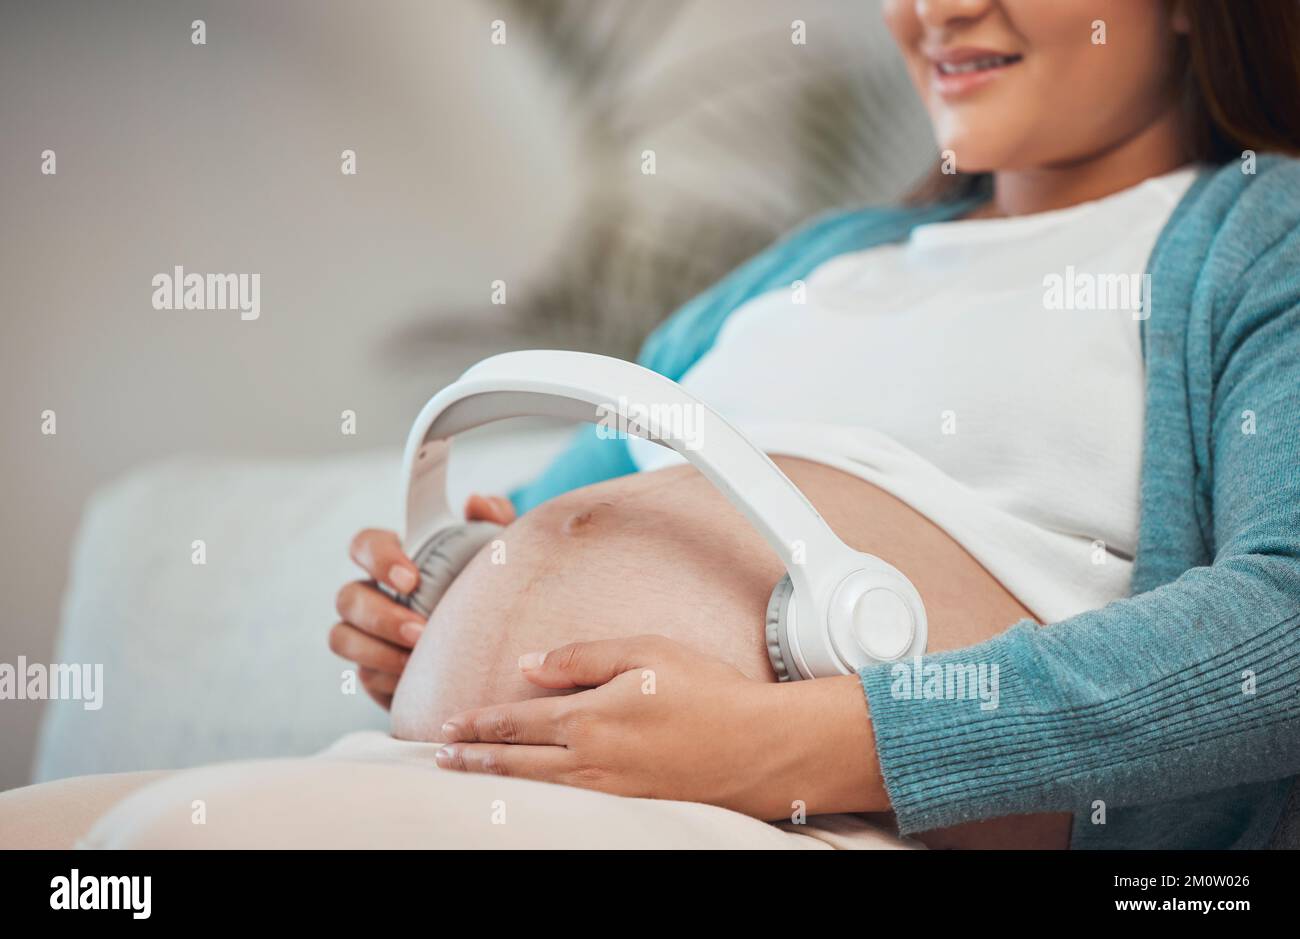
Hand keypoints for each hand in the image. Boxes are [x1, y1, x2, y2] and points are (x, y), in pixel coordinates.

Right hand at [329, 493, 515, 708]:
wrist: (494, 651)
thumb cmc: (488, 592)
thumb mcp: (498, 556)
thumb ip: (493, 521)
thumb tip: (476, 503)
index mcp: (397, 559)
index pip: (365, 545)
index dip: (378, 558)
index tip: (410, 579)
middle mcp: (373, 594)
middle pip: (347, 597)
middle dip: (379, 615)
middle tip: (421, 630)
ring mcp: (367, 635)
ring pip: (342, 637)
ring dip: (375, 650)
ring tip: (416, 659)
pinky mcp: (373, 672)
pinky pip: (363, 675)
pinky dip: (387, 677)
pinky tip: (416, 679)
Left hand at [436, 635, 886, 818]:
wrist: (759, 747)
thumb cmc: (709, 692)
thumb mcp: (645, 651)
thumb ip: (581, 657)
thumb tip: (530, 664)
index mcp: (588, 718)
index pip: (516, 720)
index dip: (479, 723)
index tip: (449, 725)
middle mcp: (589, 761)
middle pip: (514, 762)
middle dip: (474, 758)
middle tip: (440, 760)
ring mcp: (607, 791)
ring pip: (536, 787)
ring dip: (496, 781)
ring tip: (470, 777)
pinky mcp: (630, 807)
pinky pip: (566, 803)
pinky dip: (535, 799)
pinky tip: (529, 796)